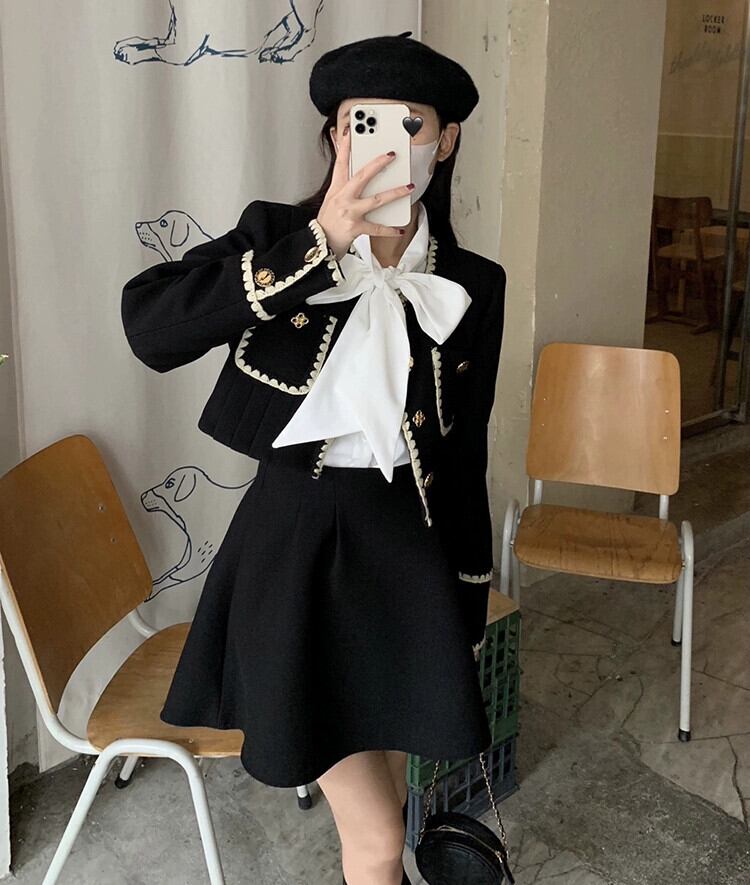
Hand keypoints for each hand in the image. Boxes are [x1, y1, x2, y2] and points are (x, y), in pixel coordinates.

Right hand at [316, 127, 414, 259]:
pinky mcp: (355, 227)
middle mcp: (342, 198)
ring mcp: (349, 212)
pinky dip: (389, 230)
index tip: (350, 132)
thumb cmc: (327, 223)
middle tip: (392, 154)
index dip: (344, 147)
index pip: (340, 164)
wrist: (319, 245)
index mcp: (336, 190)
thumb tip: (350, 174)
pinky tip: (399, 229)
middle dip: (378, 164)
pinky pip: (377, 228)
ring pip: (376, 199)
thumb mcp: (330, 200)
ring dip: (395, 193)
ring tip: (408, 187)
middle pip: (362, 176)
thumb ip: (341, 186)